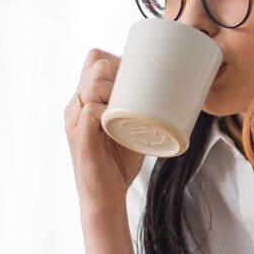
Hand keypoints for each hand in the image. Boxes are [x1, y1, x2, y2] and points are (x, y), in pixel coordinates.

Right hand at [64, 48, 144, 211]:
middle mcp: (77, 105)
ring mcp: (76, 120)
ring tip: (131, 104)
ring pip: (92, 84)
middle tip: (140, 89)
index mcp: (86, 99)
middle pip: (94, 63)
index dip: (117, 58)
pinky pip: (90, 110)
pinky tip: (119, 117)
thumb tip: (176, 93)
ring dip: (116, 87)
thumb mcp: (132, 126)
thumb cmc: (119, 161)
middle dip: (120, 69)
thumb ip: (142, 108)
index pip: (95, 59)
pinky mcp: (80, 137)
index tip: (139, 72)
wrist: (106, 195)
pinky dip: (107, 109)